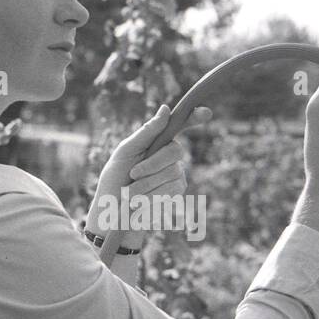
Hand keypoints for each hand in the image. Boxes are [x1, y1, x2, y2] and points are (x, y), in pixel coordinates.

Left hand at [87, 103, 213, 244]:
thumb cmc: (115, 178)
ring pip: (171, 174)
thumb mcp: (126, 152)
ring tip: (129, 194)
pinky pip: (170, 192)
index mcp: (158, 141)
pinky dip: (150, 198)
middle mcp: (171, 157)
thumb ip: (147, 133)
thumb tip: (166, 108)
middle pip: (174, 152)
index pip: (180, 126)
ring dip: (145, 186)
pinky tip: (140, 203)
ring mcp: (177, 175)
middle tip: (132, 175)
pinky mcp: (177, 194)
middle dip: (151, 165)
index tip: (206, 112)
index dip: (194, 118)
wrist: (112, 210)